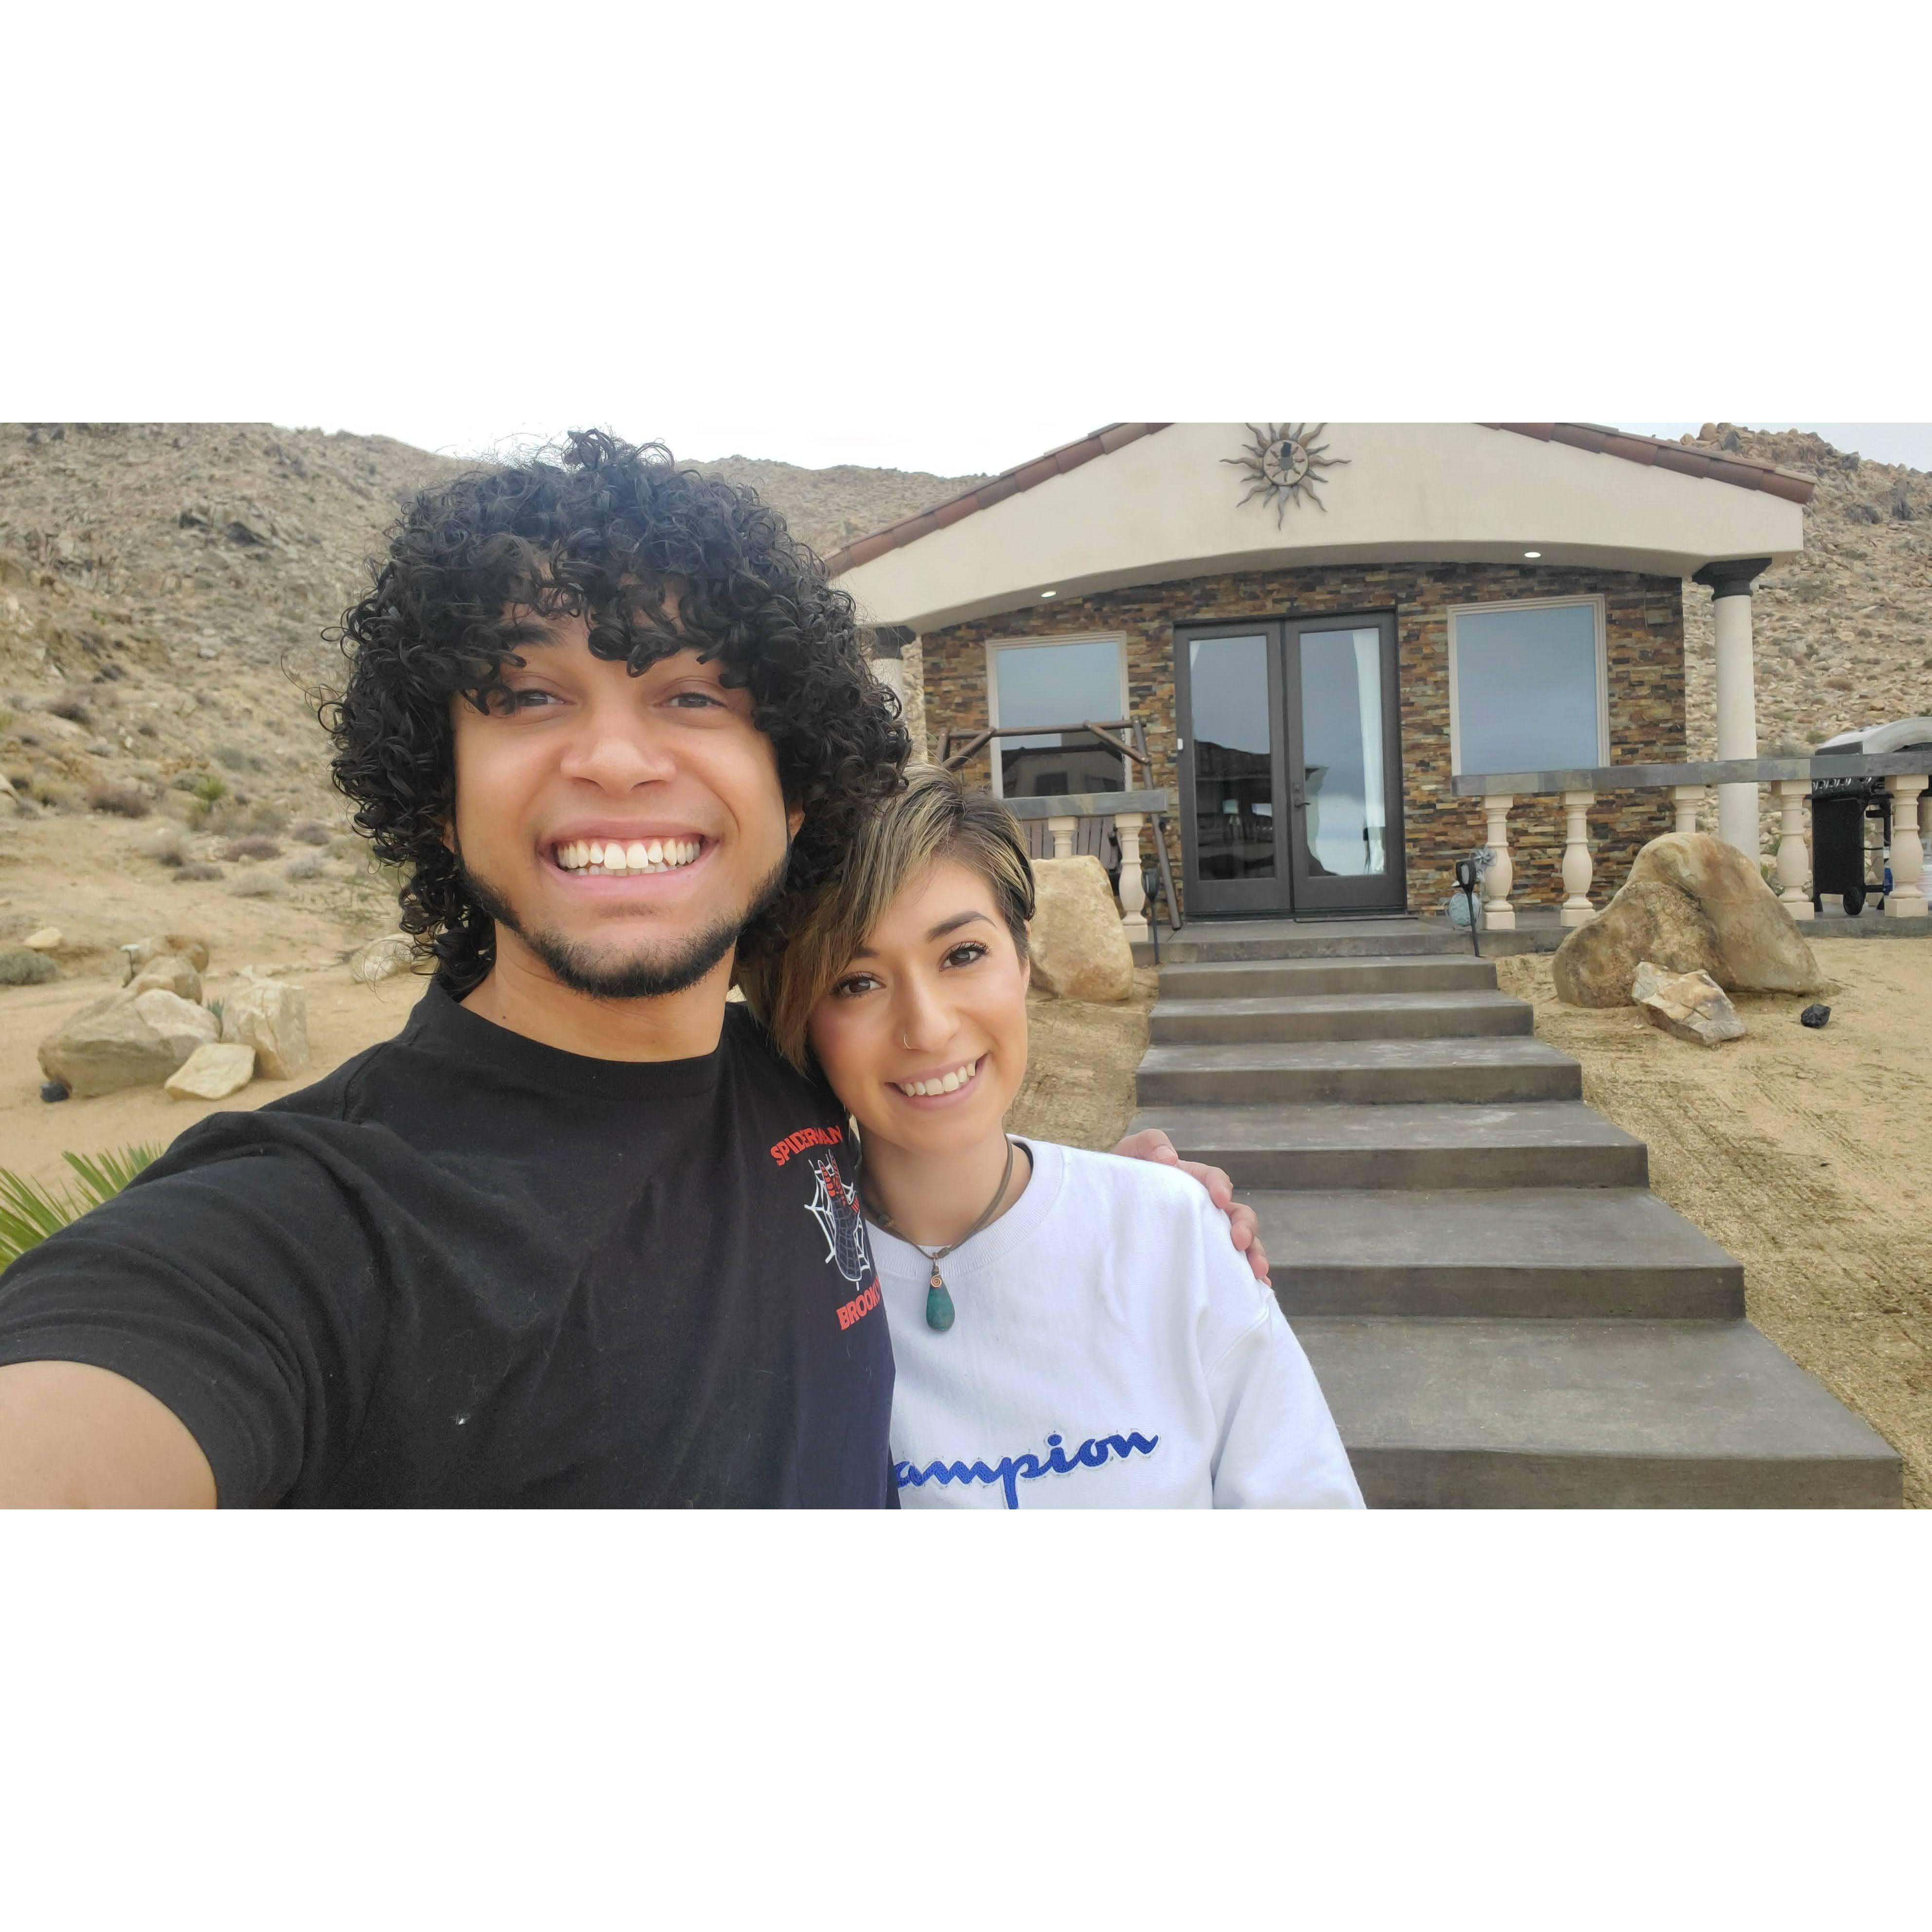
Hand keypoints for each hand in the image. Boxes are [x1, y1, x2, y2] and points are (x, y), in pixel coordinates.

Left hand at [1110, 1127, 1270, 1283]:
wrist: (1103, 1205)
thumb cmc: (1122, 1176)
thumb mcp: (1130, 1152)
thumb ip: (1150, 1143)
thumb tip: (1171, 1158)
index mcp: (1191, 1181)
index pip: (1215, 1180)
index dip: (1221, 1187)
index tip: (1219, 1199)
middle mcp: (1204, 1209)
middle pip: (1237, 1215)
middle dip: (1246, 1227)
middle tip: (1241, 1243)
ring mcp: (1203, 1234)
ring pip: (1239, 1243)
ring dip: (1254, 1255)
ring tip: (1257, 1273)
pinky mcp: (1196, 1257)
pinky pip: (1226, 1266)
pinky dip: (1244, 1276)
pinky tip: (1253, 1289)